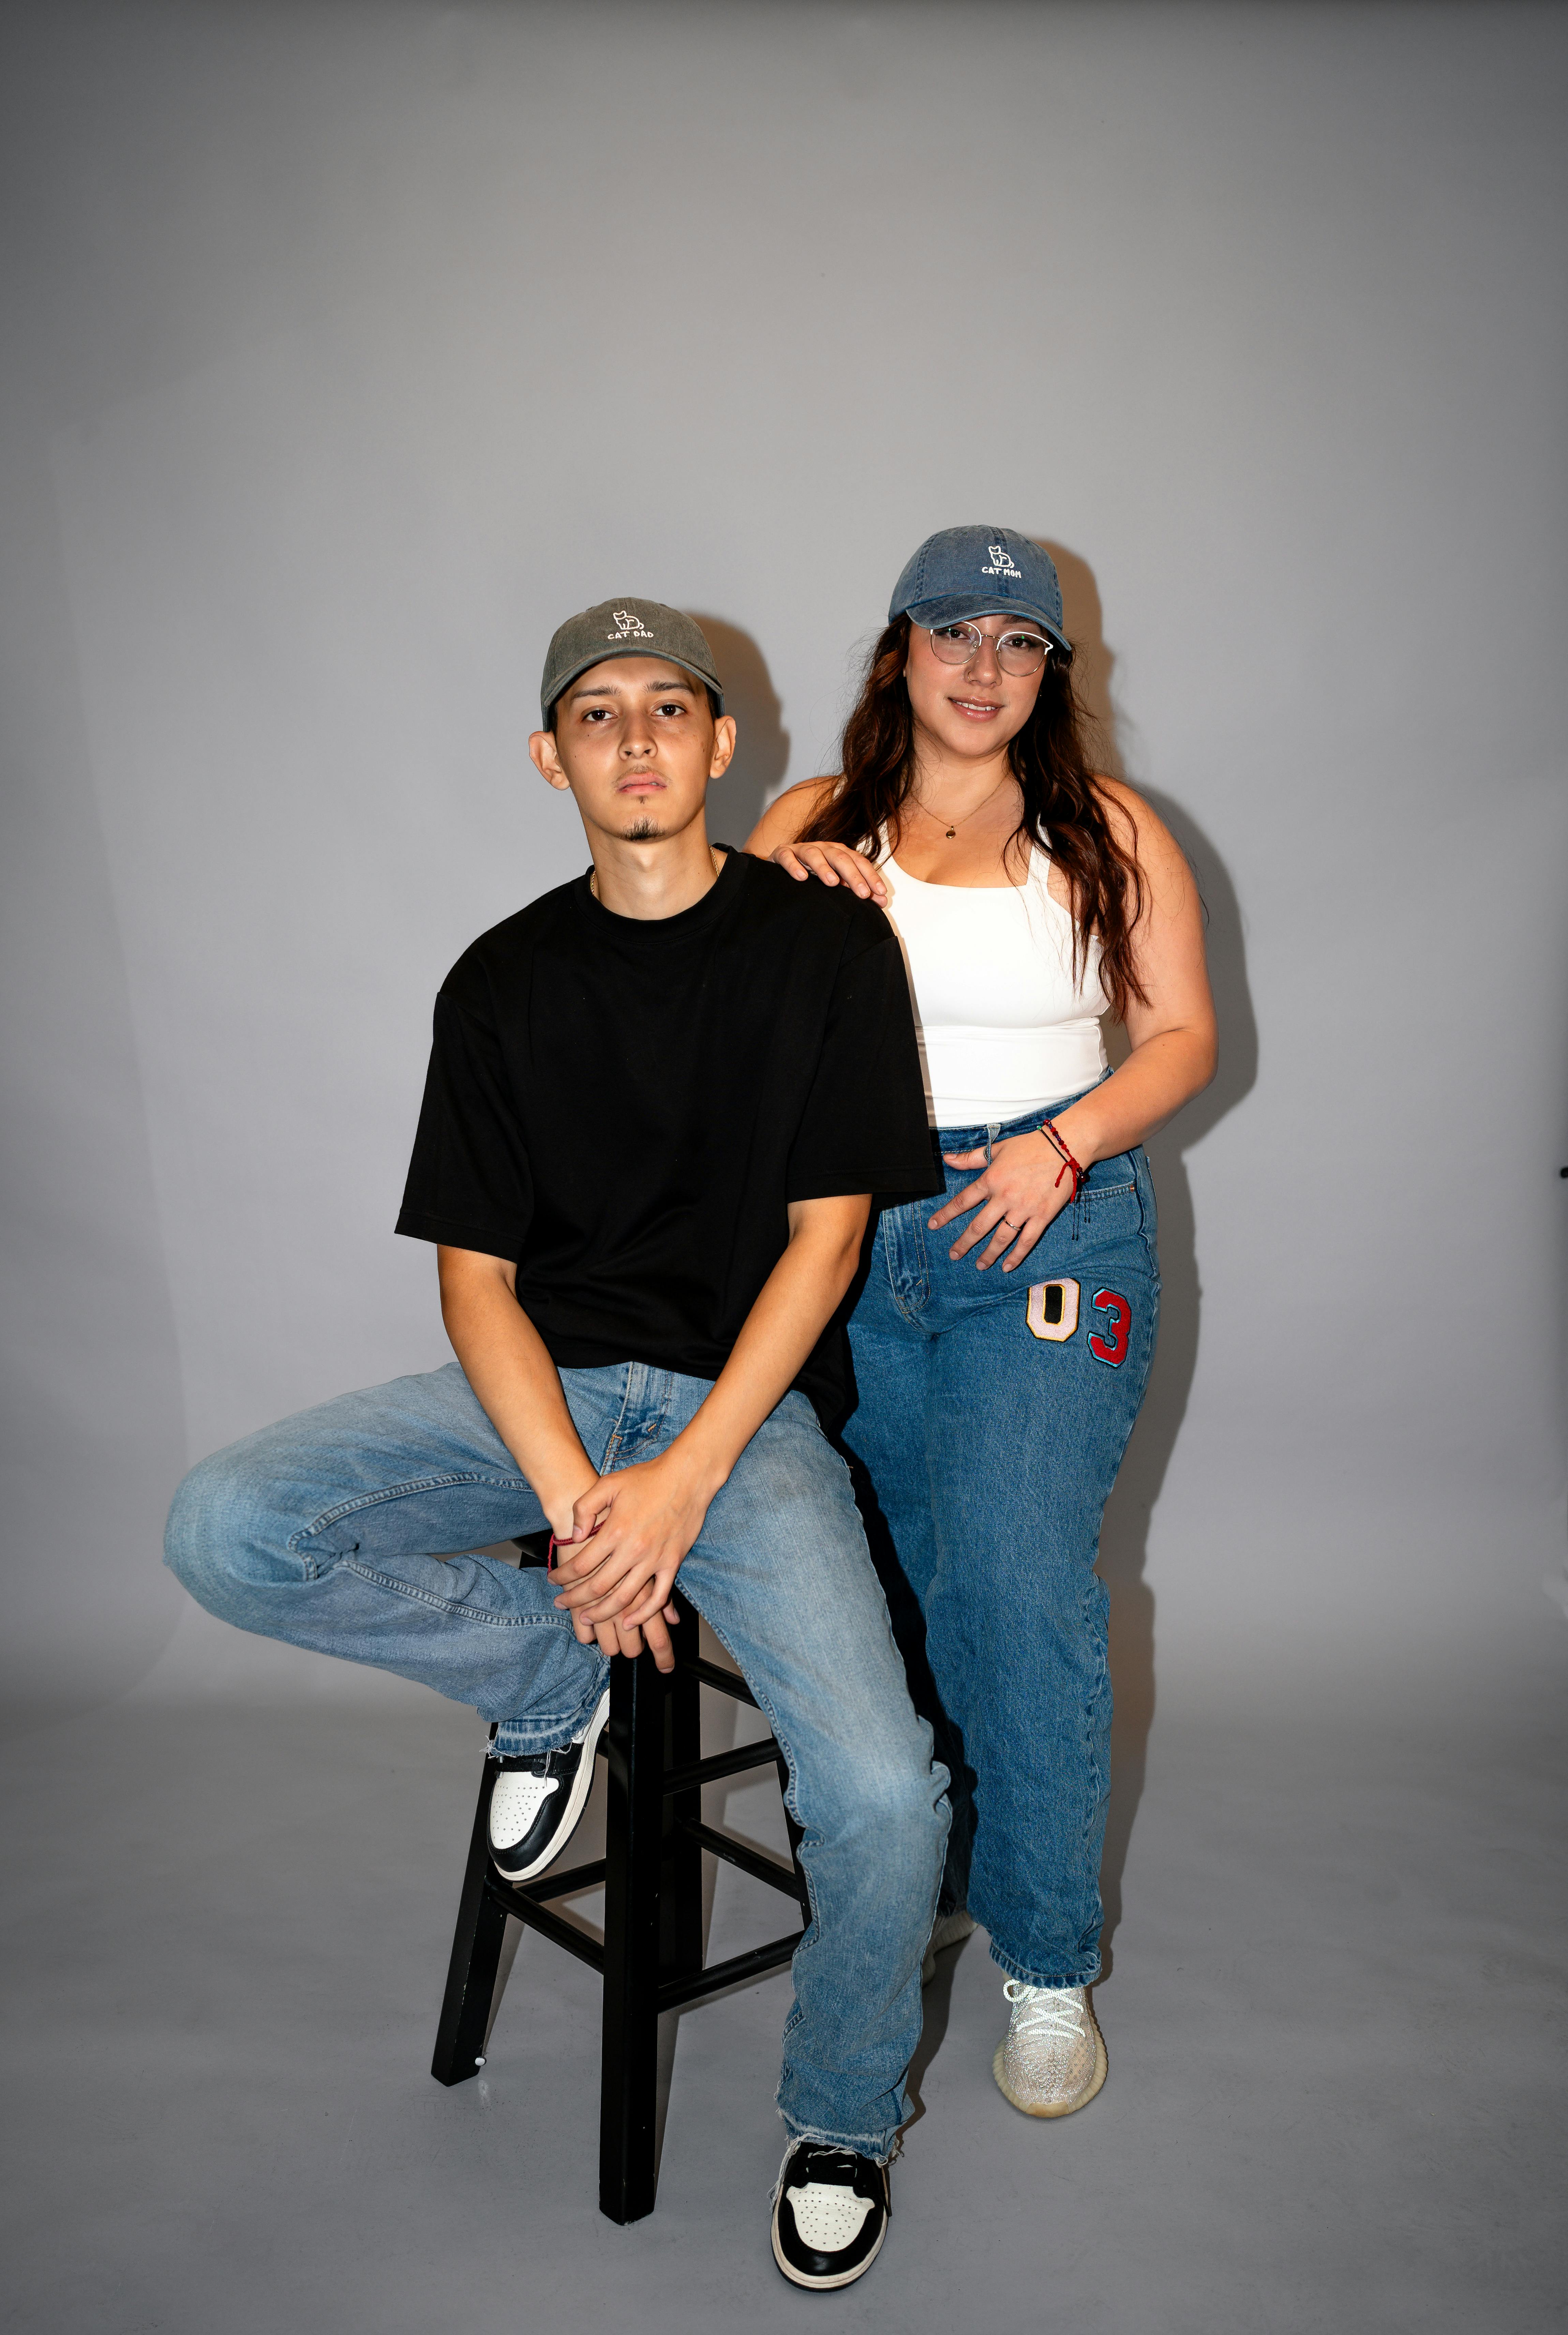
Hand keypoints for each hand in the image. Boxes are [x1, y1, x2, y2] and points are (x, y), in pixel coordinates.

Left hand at [550, 1448, 717, 1666]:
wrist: (687, 1477)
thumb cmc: (648, 1478)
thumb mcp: (608, 1484)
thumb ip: (585, 1508)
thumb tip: (575, 1536)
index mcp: (615, 1531)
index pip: (581, 1565)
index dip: (563, 1577)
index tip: (553, 1580)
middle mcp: (634, 1550)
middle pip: (598, 1588)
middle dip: (576, 1600)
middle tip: (562, 1604)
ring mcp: (655, 1560)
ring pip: (625, 1599)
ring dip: (603, 1613)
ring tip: (588, 1618)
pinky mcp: (672, 1563)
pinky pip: (658, 1598)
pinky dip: (643, 1614)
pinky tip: (629, 1621)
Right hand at [769, 838, 888, 904]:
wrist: (781, 868)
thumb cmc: (813, 877)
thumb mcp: (837, 883)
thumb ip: (857, 890)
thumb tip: (883, 901)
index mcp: (838, 853)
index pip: (858, 862)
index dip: (871, 876)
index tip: (881, 893)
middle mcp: (823, 848)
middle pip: (840, 858)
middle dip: (853, 876)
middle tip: (863, 894)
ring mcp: (802, 849)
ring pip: (814, 854)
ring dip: (824, 868)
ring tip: (833, 883)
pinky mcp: (783, 853)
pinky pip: (788, 856)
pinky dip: (794, 866)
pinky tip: (801, 878)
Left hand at [928, 1129, 1078, 1272]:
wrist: (1065, 1146)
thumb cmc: (1031, 1145)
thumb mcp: (998, 1148)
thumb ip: (972, 1158)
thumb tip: (947, 1159)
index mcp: (991, 1179)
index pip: (962, 1201)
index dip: (946, 1214)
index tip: (933, 1225)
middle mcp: (1004, 1197)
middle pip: (979, 1226)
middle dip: (964, 1243)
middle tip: (954, 1254)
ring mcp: (1024, 1209)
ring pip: (1001, 1238)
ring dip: (988, 1254)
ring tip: (979, 1265)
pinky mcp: (1042, 1216)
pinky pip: (1027, 1241)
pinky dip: (1016, 1256)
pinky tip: (1007, 1266)